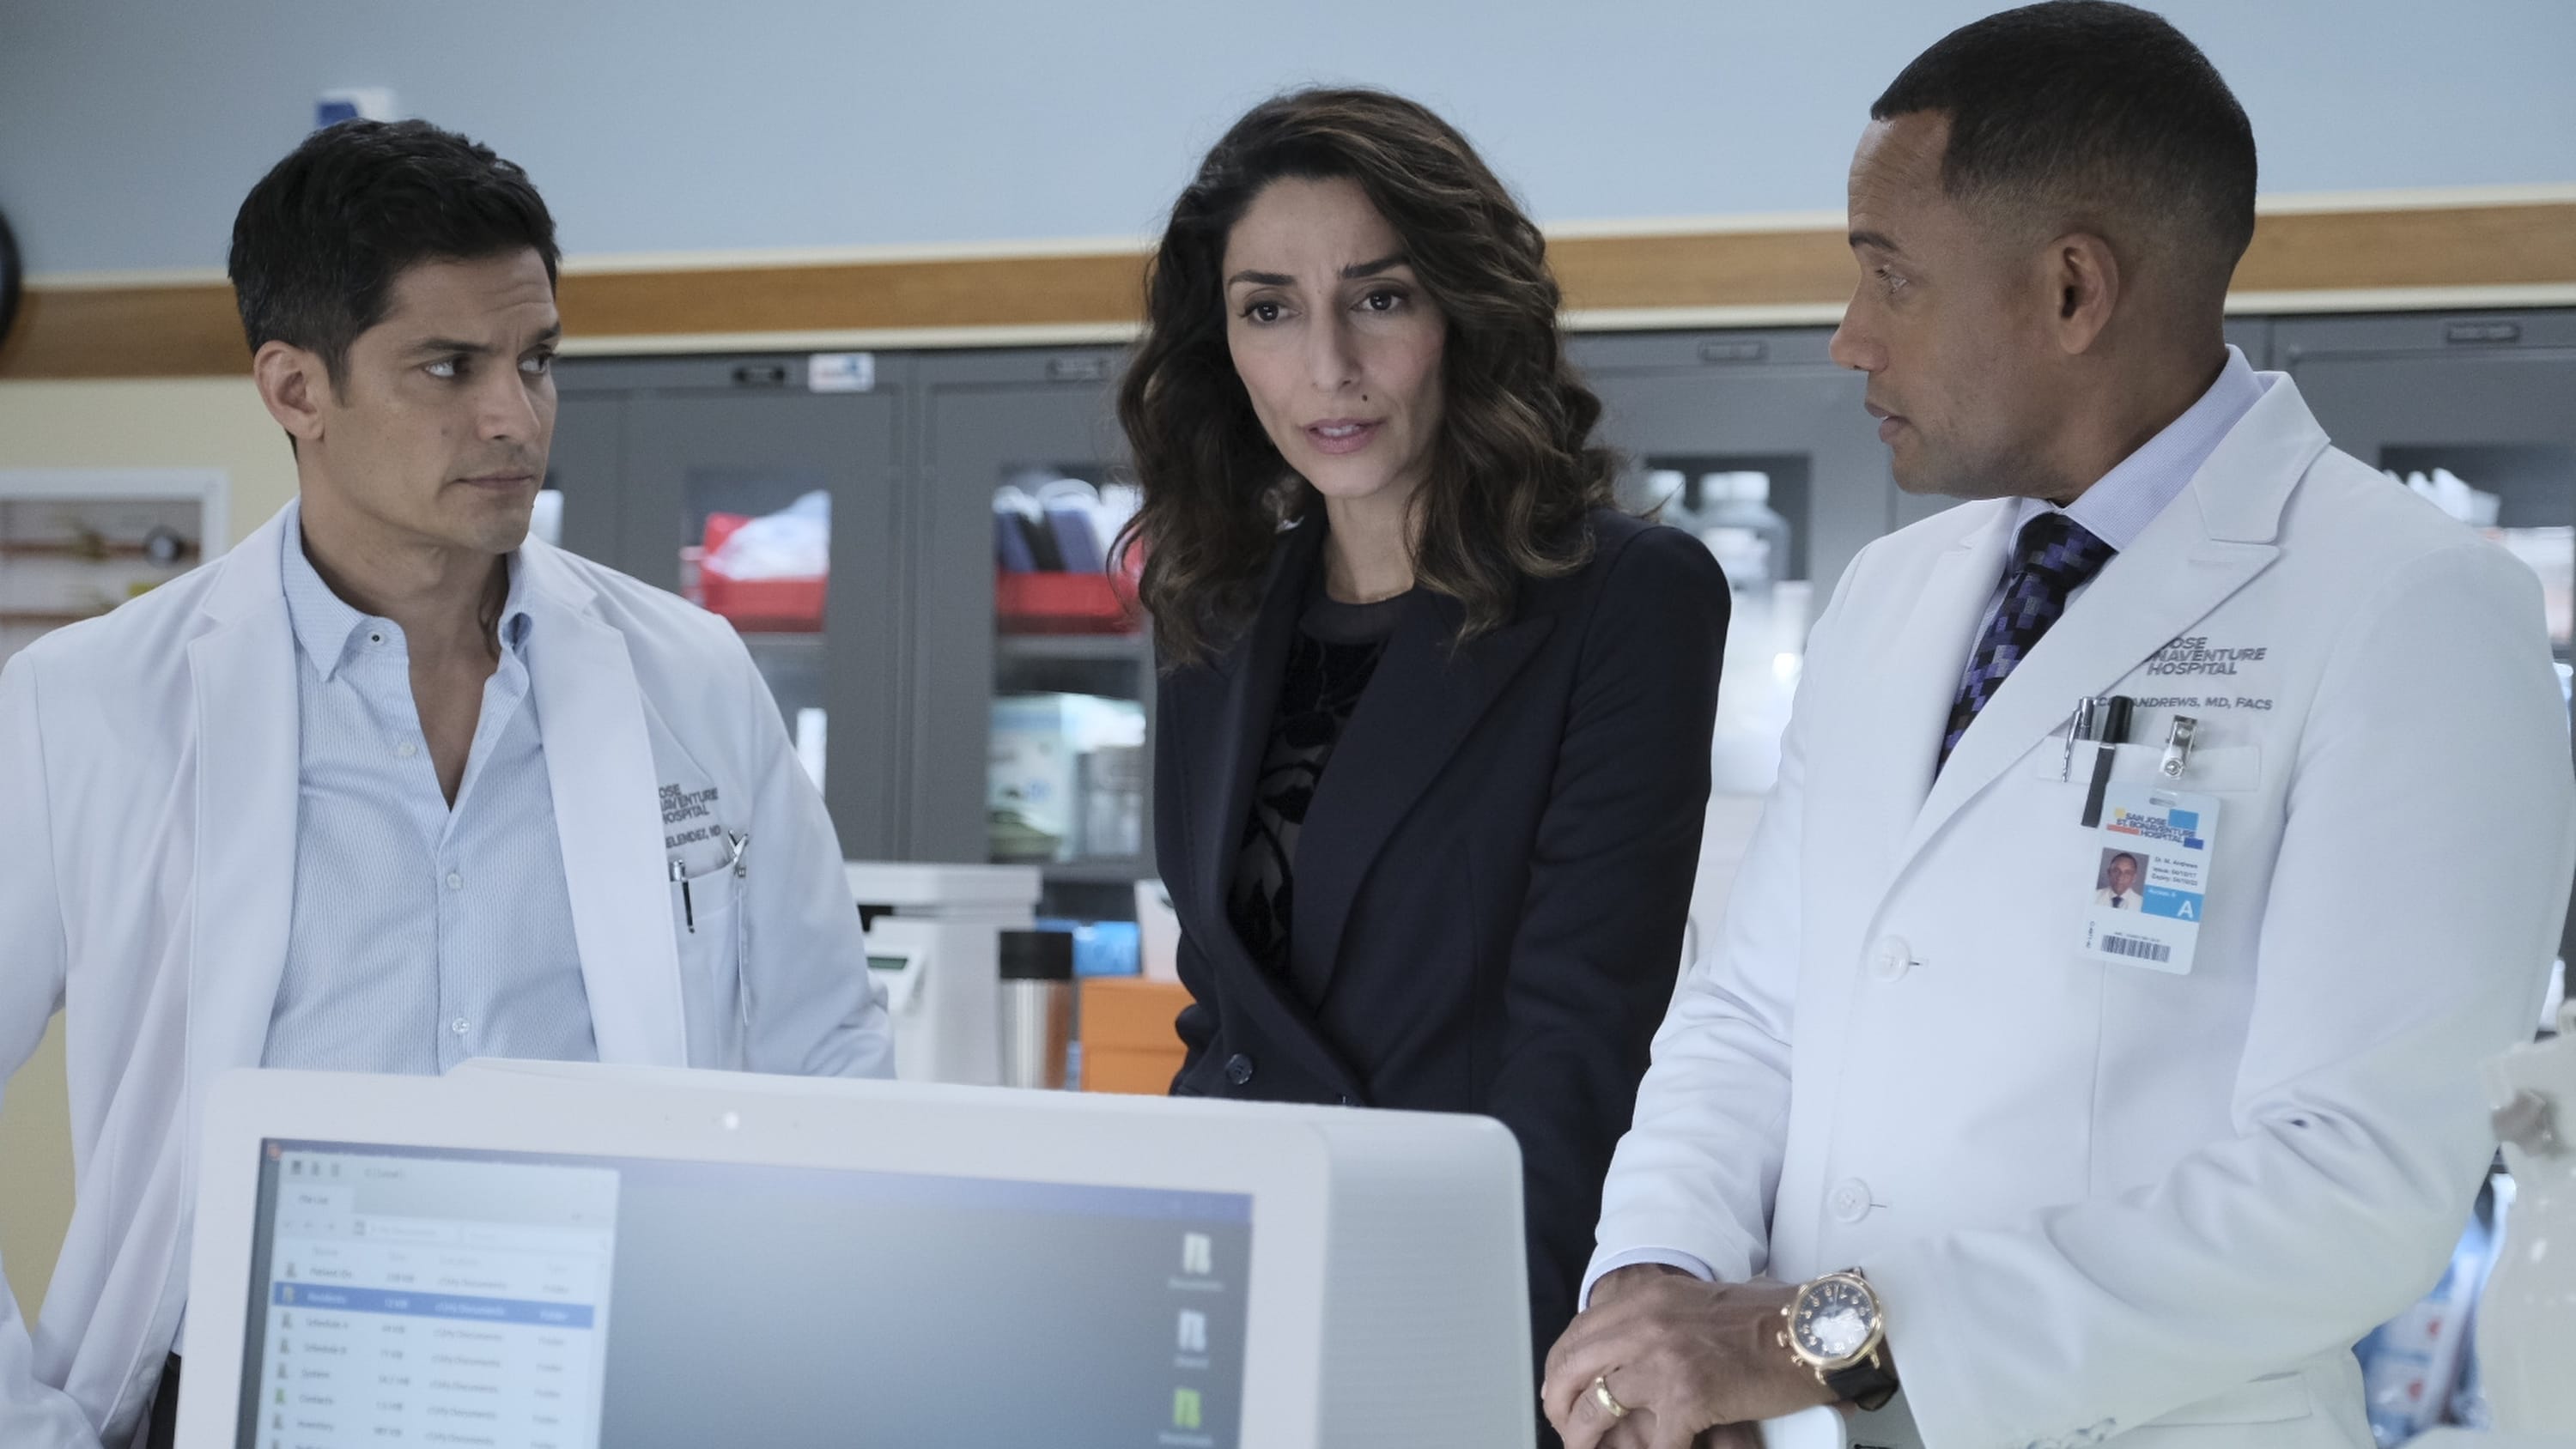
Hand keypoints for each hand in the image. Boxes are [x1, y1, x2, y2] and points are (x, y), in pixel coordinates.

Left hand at [1543, 1271, 1837, 1448]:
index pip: (1579, 1333)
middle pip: (1573, 1367)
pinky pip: (1653, 1442)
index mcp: (1646, 1297)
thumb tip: (1626, 1355)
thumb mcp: (1695, 1303)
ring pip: (1597, 1407)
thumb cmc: (1769, 1318)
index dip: (1561, 1368)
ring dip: (1584, 1436)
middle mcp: (1646, 1322)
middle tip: (1564, 1427)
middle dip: (1560, 1404)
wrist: (1814, 1328)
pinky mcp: (1688, 1396)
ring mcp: (1664, 1359)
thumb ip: (1656, 1322)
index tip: (1559, 1390)